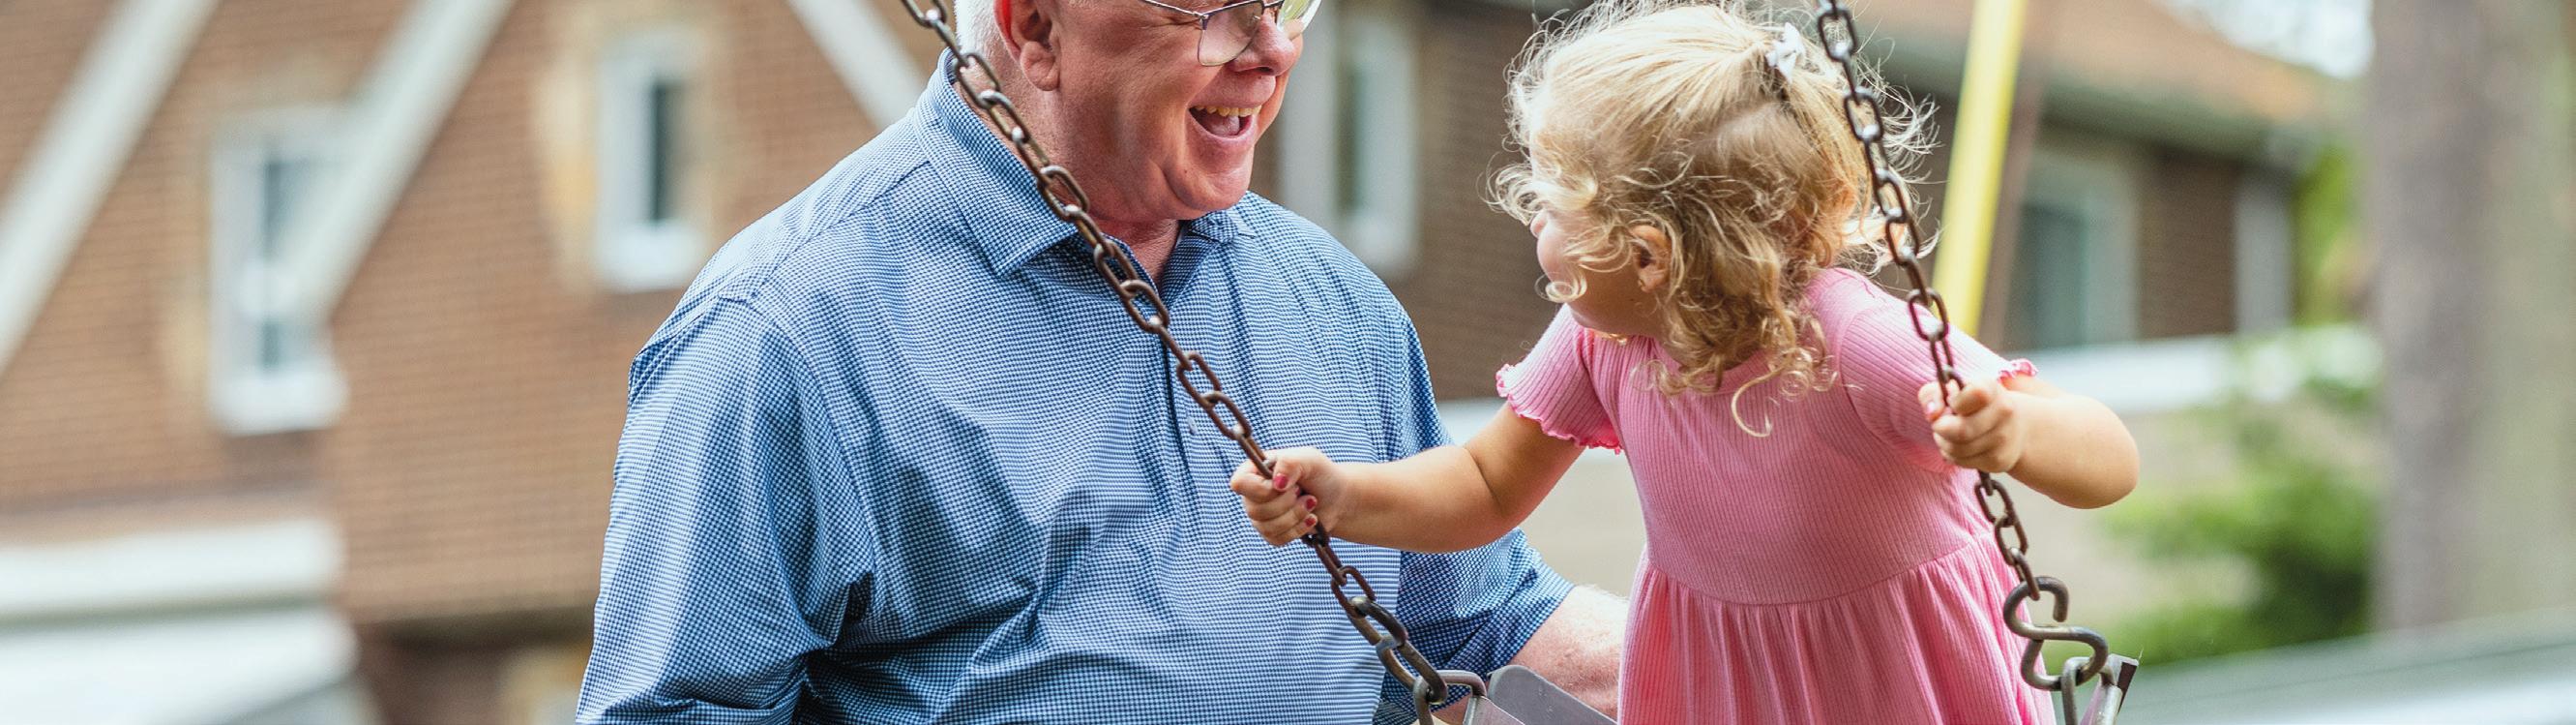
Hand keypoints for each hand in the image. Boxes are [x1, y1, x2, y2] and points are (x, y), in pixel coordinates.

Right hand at [1227, 446, 1347, 545]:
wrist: (1337, 497)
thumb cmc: (1320, 473)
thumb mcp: (1309, 458)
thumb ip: (1290, 463)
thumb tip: (1277, 483)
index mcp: (1254, 470)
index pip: (1240, 484)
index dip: (1261, 489)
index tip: (1283, 485)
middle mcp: (1252, 494)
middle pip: (1254, 509)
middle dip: (1286, 503)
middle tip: (1303, 491)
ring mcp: (1260, 516)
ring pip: (1267, 527)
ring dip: (1295, 516)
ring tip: (1311, 503)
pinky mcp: (1271, 533)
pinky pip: (1276, 539)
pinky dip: (1298, 529)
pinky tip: (1311, 518)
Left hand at [1919, 379, 2030, 473]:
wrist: (2012, 426)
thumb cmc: (1972, 405)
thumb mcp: (1950, 390)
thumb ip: (1932, 395)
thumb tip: (1932, 413)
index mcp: (1992, 389)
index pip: (1978, 394)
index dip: (1956, 402)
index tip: (1952, 403)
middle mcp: (2003, 412)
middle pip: (1961, 430)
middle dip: (1940, 428)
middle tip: (1941, 423)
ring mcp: (2003, 438)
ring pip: (1957, 449)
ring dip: (1943, 442)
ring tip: (1949, 434)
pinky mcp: (1998, 460)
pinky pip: (1961, 461)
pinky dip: (1952, 454)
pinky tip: (1960, 445)